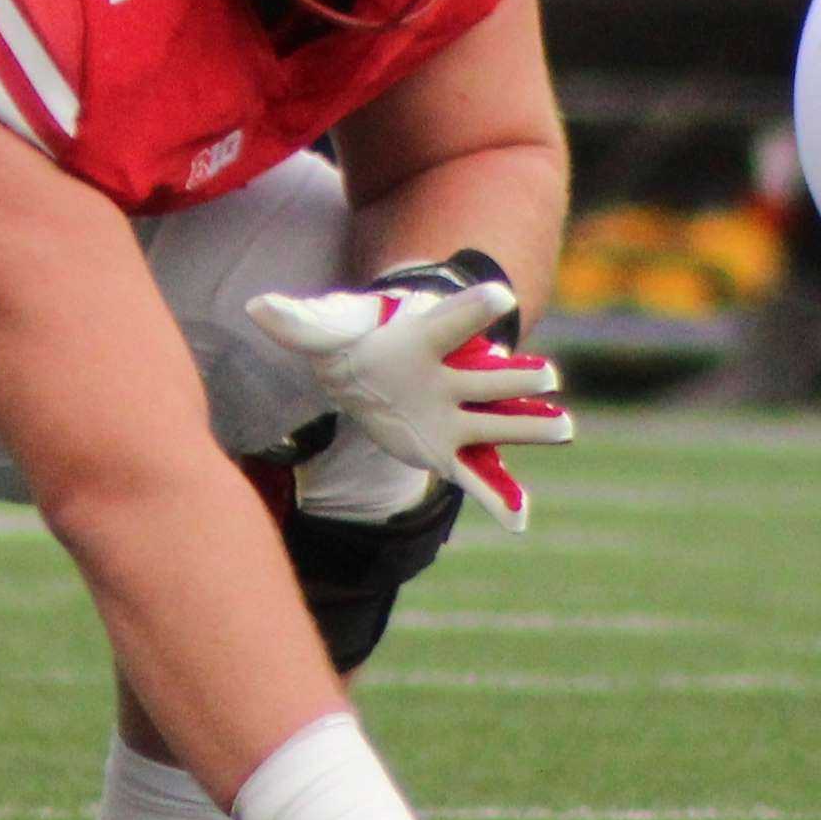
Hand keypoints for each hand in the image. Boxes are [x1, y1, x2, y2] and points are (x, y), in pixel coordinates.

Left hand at [246, 258, 568, 528]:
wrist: (377, 367)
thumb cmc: (357, 337)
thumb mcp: (327, 328)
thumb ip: (299, 322)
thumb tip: (257, 308)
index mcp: (425, 340)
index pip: (453, 321)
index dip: (473, 309)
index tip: (498, 298)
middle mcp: (451, 378)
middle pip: (490, 377)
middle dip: (519, 377)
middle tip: (549, 376)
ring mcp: (456, 416)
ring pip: (498, 423)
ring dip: (530, 428)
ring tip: (563, 428)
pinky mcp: (450, 451)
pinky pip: (479, 477)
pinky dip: (500, 498)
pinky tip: (519, 521)